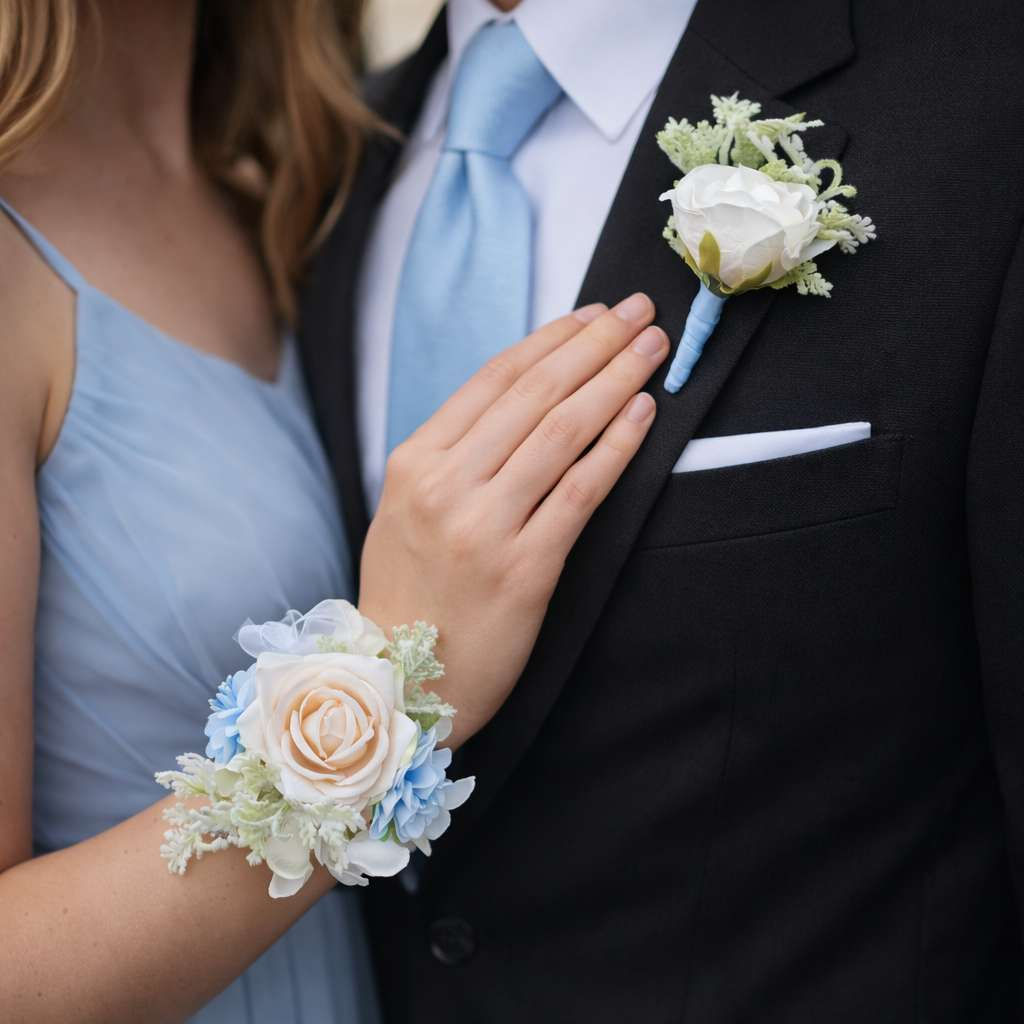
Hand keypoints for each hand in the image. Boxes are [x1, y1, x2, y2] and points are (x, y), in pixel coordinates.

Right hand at [359, 293, 667, 747]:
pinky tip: (643, 412)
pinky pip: (580, 492)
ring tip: (651, 349)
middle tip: (639, 312)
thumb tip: (525, 400)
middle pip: (534, 394)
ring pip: (562, 432)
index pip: (493, 379)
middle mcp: (446, 485)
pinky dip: (616, 446)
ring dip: (615, 380)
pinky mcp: (525, 569)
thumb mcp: (406, 510)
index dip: (551, 339)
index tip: (593, 315)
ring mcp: (484, 526)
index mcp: (413, 463)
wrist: (400, 681)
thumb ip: (453, 456)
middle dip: (594, 345)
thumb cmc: (409, 593)